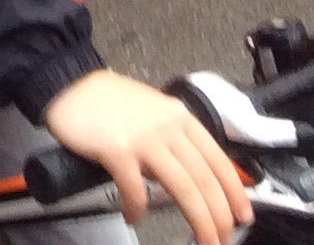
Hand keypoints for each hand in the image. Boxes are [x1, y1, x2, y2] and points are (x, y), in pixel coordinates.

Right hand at [42, 70, 251, 244]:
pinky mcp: (116, 150)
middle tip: (223, 239)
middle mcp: (167, 127)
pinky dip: (138, 209)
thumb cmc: (111, 103)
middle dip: (218, 216)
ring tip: (202, 241)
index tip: (242, 215)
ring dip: (197, 220)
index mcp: (180, 118)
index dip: (234, 191)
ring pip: (183, 187)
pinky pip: (135, 190)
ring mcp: (143, 138)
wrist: (71, 83)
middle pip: (204, 179)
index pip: (217, 159)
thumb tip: (189, 177)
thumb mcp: (155, 113)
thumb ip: (174, 140)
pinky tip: (135, 216)